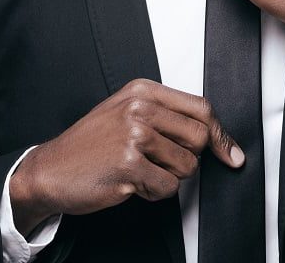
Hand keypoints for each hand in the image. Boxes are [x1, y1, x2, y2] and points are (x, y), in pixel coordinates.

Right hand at [9, 78, 242, 235]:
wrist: (52, 168)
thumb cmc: (91, 144)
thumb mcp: (126, 113)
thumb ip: (166, 116)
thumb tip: (217, 139)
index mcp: (142, 90)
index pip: (200, 108)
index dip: (222, 134)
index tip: (232, 155)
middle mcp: (140, 107)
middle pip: (200, 137)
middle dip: (190, 159)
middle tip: (164, 164)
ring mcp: (134, 134)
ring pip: (187, 166)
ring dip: (169, 178)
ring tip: (140, 171)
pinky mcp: (129, 164)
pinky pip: (168, 188)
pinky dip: (154, 193)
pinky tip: (131, 183)